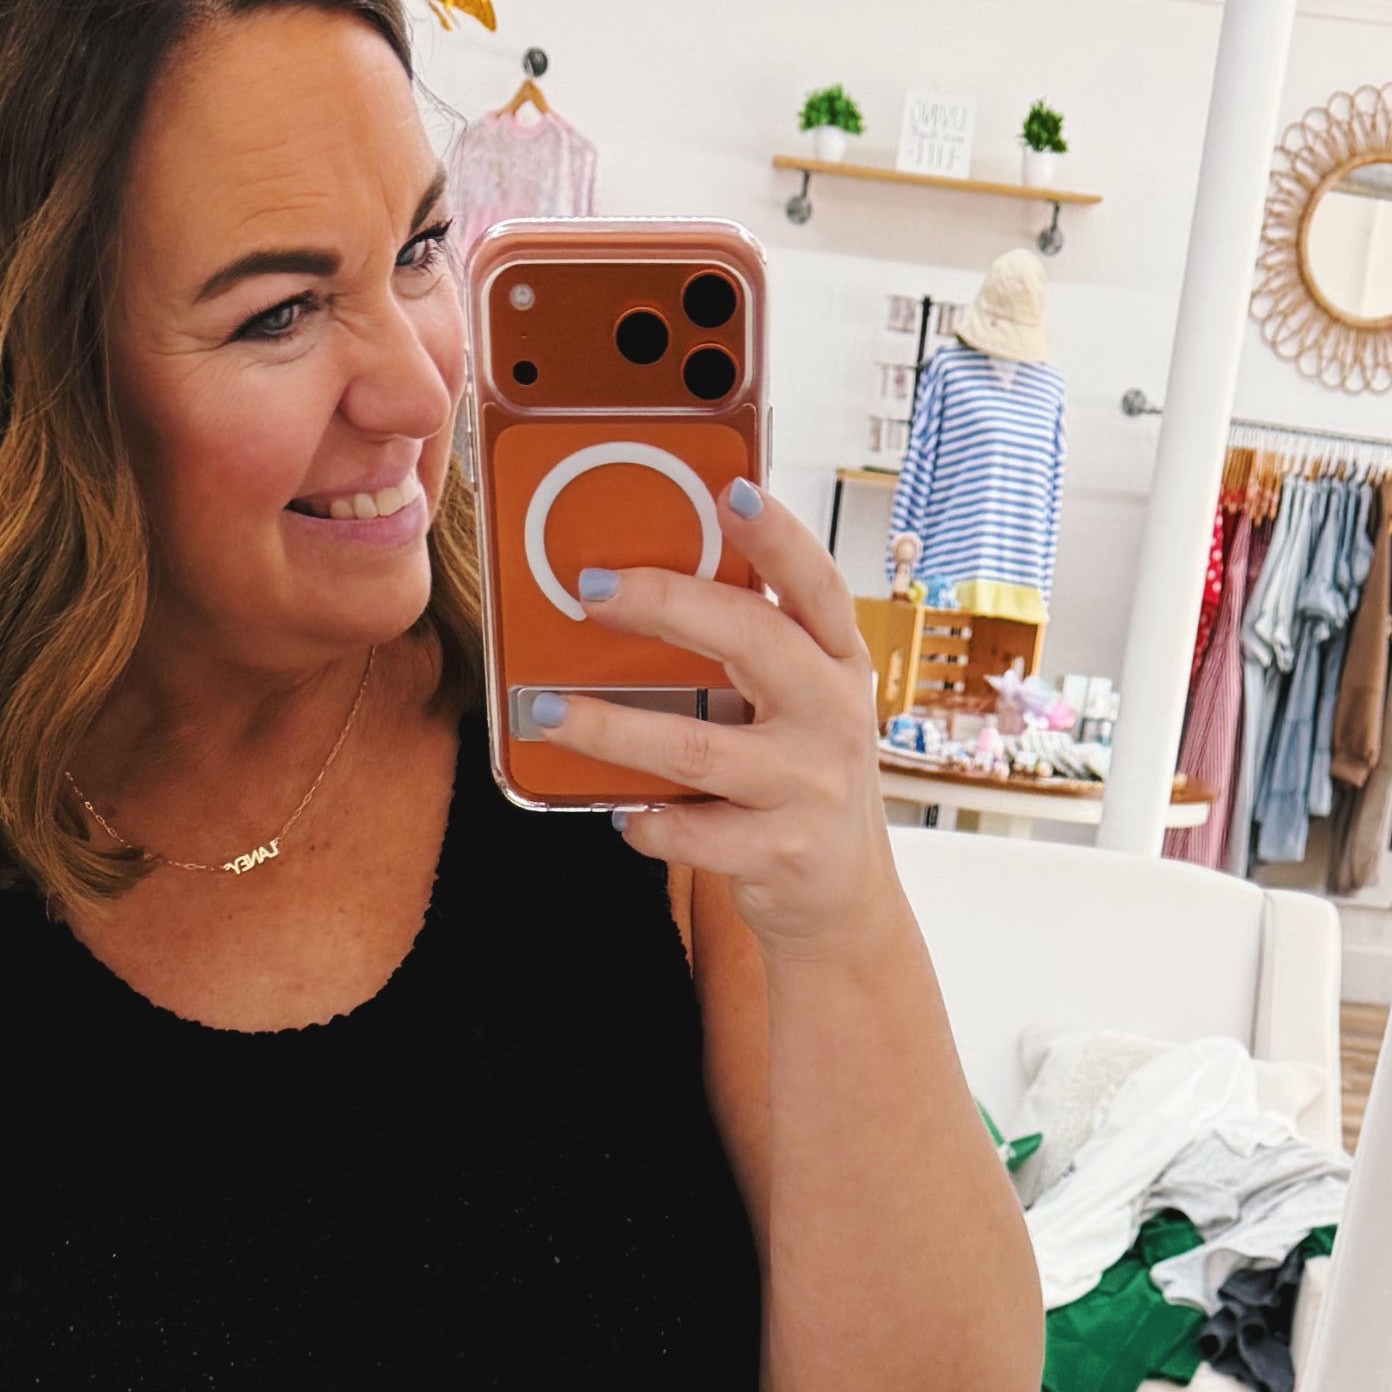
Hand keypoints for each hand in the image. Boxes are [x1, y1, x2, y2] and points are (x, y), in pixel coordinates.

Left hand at [532, 484, 890, 963]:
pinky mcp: (777, 853)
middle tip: (592, 591)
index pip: (814, 584)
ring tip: (547, 711)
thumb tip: (643, 591)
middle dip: (665, 605)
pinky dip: (645, 824)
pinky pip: (690, 834)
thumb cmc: (800, 783)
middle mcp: (831, 716)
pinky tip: (619, 814)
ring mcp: (807, 786)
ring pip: (695, 746)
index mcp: (836, 665)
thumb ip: (749, 656)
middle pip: (750, 640)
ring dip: (611, 729)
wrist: (844, 902)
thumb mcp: (797, 708)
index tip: (730, 490)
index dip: (777, 535)